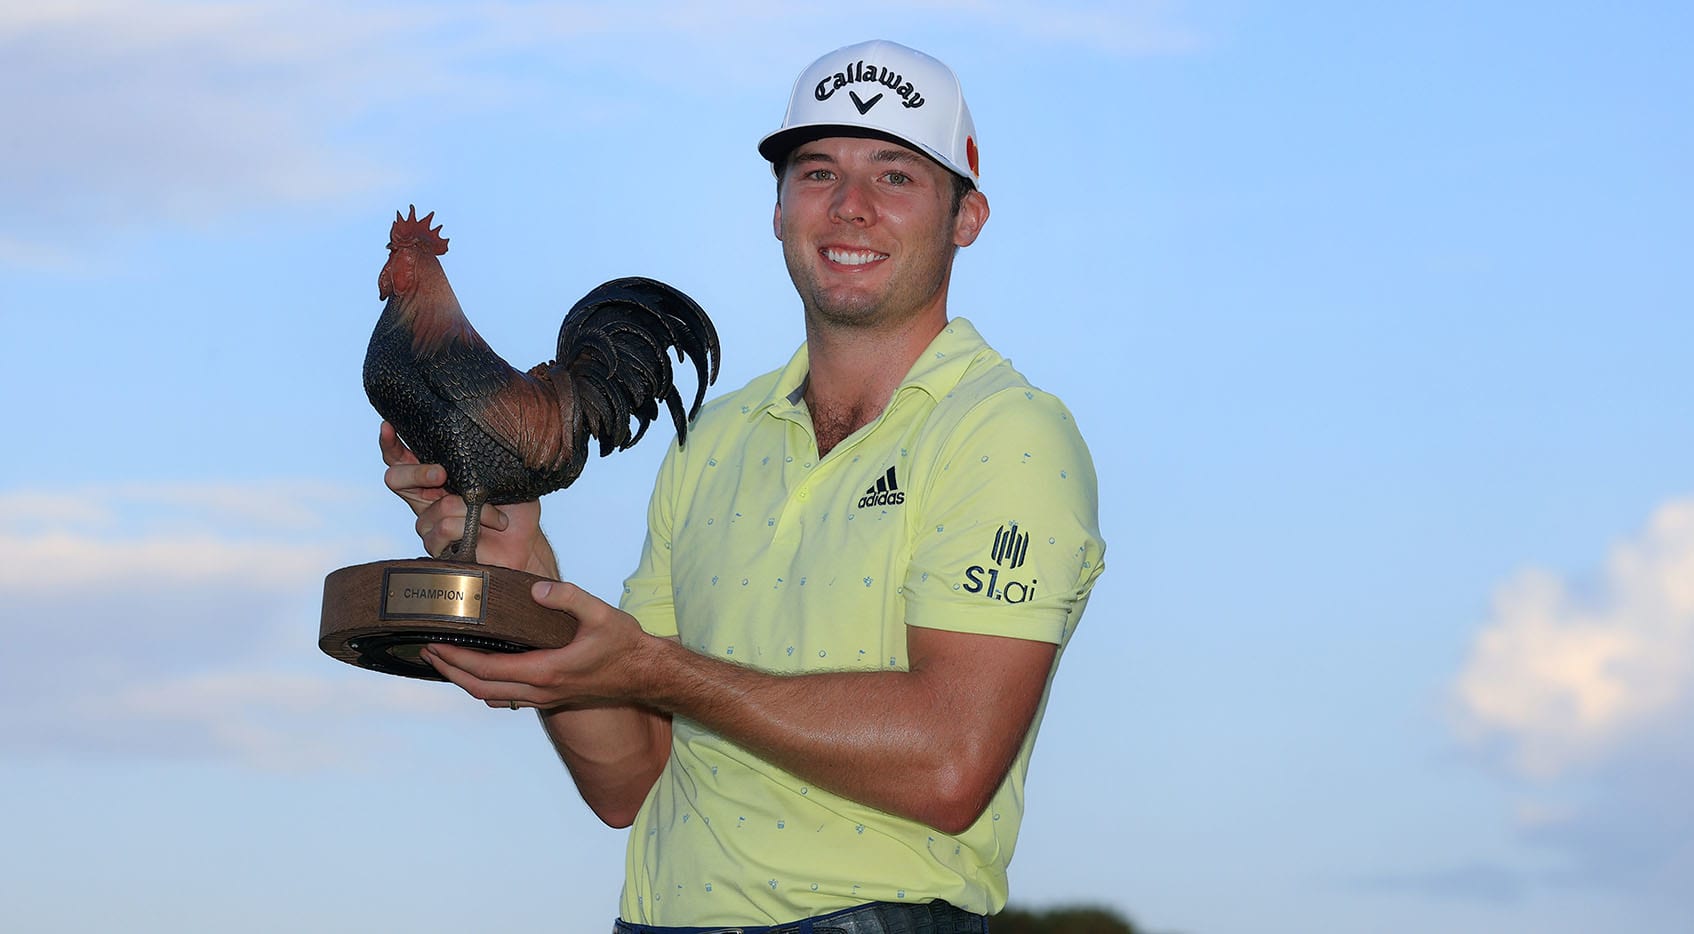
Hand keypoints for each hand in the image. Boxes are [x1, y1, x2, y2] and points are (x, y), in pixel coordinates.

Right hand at [378, 421, 551, 572]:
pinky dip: (470, 526)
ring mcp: (428, 524)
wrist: (526, 545)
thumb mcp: (504, 475)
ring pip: (436, 506)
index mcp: (437, 478)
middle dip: (417, 471)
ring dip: (472, 509)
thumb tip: (479, 430)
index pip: (402, 458)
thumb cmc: (515, 509)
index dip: (390, 443)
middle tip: (442, 473)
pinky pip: (444, 529)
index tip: (388, 426)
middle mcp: (427, 499)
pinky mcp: (436, 546)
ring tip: (496, 516)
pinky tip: (485, 530)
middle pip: (395, 478)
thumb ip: (485, 458)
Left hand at [421, 580, 652, 710]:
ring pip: (492, 698)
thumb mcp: (601, 613)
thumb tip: (536, 589)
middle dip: (450, 671)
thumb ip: (569, 598)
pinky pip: (507, 698)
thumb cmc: (625, 644)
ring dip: (464, 682)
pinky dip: (485, 687)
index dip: (456, 658)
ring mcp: (545, 697)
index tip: (433, 644)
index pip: (487, 669)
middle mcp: (540, 690)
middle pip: (480, 689)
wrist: (646, 674)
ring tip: (445, 661)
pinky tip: (481, 672)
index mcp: (546, 671)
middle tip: (426, 651)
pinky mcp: (551, 696)